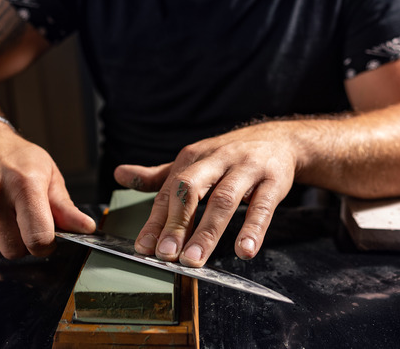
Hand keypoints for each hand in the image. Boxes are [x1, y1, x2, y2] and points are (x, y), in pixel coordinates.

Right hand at [0, 121, 95, 258]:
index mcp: (23, 184)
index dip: (46, 244)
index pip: (38, 239)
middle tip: (24, 221)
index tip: (47, 235)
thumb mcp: (47, 173)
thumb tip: (87, 229)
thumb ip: (65, 207)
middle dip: (24, 244)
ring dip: (2, 240)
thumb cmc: (15, 157)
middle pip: (14, 251)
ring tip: (3, 213)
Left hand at [114, 122, 297, 266]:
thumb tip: (118, 174)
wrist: (280, 140)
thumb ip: (159, 176)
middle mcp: (217, 160)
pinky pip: (263, 206)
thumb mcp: (194, 161)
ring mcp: (246, 168)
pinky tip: (244, 250)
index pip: (170, 191)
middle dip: (177, 223)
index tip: (144, 248)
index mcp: (193, 158)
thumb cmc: (230, 157)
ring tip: (195, 259)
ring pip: (224, 200)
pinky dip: (253, 229)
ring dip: (208, 232)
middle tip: (166, 254)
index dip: (156, 220)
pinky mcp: (274, 180)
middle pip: (191, 189)